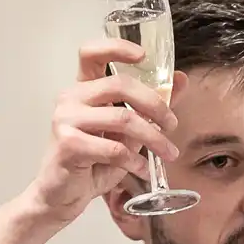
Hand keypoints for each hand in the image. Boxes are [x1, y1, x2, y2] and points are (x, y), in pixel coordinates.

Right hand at [27, 41, 186, 222]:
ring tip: (168, 153)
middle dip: (154, 104)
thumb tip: (181, 80)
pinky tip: (142, 170)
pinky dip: (134, 161)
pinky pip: (113, 148)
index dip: (117, 48)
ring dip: (153, 138)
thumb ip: (148, 108)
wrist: (62, 195)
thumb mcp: (126, 133)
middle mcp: (71, 98)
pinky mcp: (68, 144)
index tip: (143, 55)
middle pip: (119, 85)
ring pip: (122, 118)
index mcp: (83, 89)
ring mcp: (66, 119)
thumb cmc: (92, 162)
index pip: (91, 53)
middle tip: (173, 124)